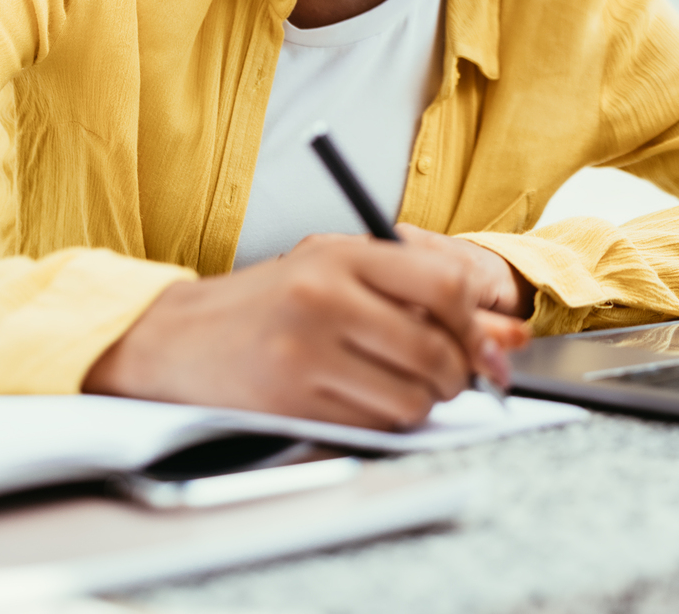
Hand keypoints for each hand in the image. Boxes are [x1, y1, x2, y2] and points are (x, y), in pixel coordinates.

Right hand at [82, 233, 528, 428]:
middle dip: (458, 372)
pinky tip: (361, 397)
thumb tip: (501, 330)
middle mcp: (325, 299)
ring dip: (421, 399)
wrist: (177, 337)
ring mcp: (306, 354)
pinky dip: (383, 418)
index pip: (446, 285)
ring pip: (411, 396)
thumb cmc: (268, 301)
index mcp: (340, 254)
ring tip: (398, 381)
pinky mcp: (293, 402)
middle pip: (436, 349)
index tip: (480, 334)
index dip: (476, 319)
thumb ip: (411, 285)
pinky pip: (374, 423)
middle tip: (451, 372)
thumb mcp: (331, 265)